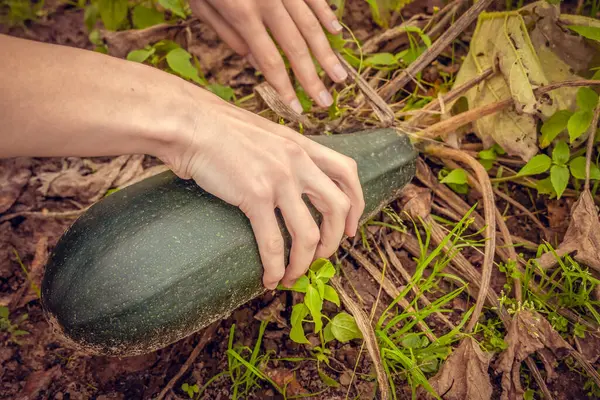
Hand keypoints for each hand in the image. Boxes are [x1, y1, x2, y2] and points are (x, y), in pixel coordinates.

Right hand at [162, 88, 363, 288]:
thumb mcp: (266, 135)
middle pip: (338, 208)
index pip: (347, 172)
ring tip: (293, 276)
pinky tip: (270, 278)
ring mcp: (279, 178)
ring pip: (308, 234)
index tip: (351, 228)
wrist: (191, 122)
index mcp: (302, 146)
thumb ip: (284, 154)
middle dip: (334, 240)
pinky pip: (273, 242)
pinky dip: (276, 267)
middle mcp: (298, 161)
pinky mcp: (255, 195)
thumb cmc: (220, 129)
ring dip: (304, 262)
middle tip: (321, 257)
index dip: (357, 205)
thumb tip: (289, 181)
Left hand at [190, 0, 347, 112]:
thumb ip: (226, 33)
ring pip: (310, 25)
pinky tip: (336, 32)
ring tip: (340, 77)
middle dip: (312, 78)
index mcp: (242, 13)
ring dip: (327, 53)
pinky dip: (326, 14)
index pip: (268, 60)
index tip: (296, 109)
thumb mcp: (201, 4)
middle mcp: (268, 2)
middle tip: (325, 102)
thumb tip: (253, 60)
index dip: (284, 87)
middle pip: (295, 48)